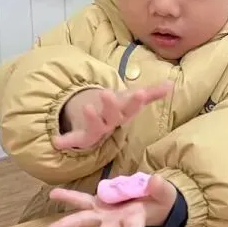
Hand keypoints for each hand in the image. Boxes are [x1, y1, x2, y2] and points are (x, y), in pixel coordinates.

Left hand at [44, 174, 177, 226]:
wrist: (151, 201)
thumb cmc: (160, 202)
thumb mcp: (166, 196)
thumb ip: (161, 189)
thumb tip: (154, 180)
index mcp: (134, 221)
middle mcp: (115, 222)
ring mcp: (103, 213)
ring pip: (83, 221)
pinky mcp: (98, 203)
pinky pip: (81, 200)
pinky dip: (67, 197)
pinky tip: (52, 195)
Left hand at [53, 82, 171, 150]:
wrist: (99, 126)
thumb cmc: (117, 109)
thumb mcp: (132, 99)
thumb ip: (151, 93)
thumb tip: (171, 85)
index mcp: (123, 113)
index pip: (132, 106)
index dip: (137, 100)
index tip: (141, 92)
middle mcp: (111, 123)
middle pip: (113, 116)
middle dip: (111, 105)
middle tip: (106, 93)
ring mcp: (96, 130)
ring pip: (96, 127)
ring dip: (91, 118)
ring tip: (87, 108)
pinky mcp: (81, 137)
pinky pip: (74, 140)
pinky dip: (66, 141)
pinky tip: (56, 141)